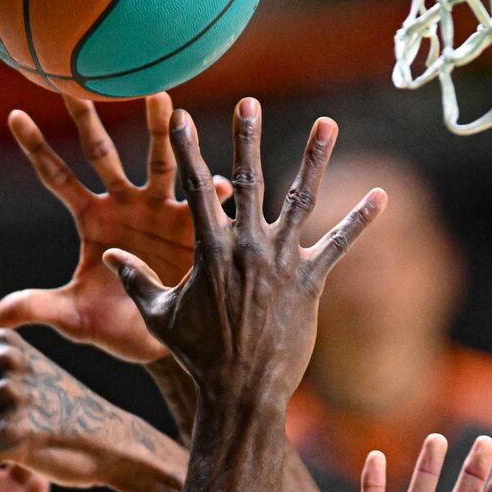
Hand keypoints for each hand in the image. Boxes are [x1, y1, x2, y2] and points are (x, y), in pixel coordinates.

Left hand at [0, 94, 230, 363]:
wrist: (163, 342)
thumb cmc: (114, 325)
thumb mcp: (74, 316)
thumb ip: (37, 308)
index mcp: (91, 218)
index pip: (57, 177)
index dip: (37, 148)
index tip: (14, 115)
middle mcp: (125, 204)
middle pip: (103, 154)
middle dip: (91, 120)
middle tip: (81, 81)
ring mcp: (161, 210)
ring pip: (159, 162)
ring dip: (160, 132)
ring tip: (161, 98)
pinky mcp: (195, 226)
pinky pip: (205, 203)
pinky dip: (214, 191)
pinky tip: (221, 181)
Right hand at [104, 98, 386, 404]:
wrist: (242, 391)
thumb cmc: (198, 356)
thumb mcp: (159, 317)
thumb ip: (136, 281)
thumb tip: (108, 257)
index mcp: (210, 249)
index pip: (196, 187)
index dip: (186, 149)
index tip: (179, 116)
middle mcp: (248, 246)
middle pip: (250, 179)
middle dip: (246, 137)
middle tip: (249, 100)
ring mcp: (283, 261)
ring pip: (301, 199)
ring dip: (315, 158)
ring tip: (327, 122)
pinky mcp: (311, 282)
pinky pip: (340, 244)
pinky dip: (361, 220)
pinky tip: (382, 194)